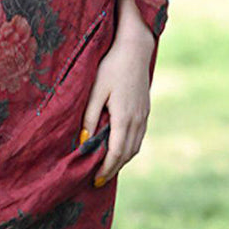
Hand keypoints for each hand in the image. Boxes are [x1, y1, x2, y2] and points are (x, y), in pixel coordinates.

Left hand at [78, 10, 154, 186]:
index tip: (96, 180)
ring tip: (107, 168)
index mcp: (124, 117)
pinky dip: (129, 148)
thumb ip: (89, 117)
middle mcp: (138, 119)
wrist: (136, 48)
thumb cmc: (111, 66)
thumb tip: (83, 141)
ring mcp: (144, 115)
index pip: (117, 152)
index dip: (107, 169)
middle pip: (128, 153)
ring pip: (135, 146)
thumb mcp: (95, 91)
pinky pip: (139, 136)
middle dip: (113, 168)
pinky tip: (119, 149)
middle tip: (99, 180)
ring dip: (122, 160)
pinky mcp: (145, 109)